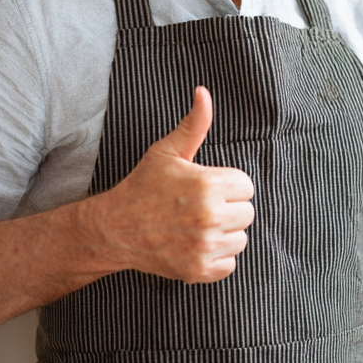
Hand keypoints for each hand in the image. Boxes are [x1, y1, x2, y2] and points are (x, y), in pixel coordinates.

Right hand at [82, 86, 254, 283]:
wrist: (115, 229)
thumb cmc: (143, 187)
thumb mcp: (168, 152)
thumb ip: (194, 124)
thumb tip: (204, 92)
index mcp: (207, 185)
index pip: (246, 186)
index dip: (227, 185)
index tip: (205, 188)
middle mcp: (210, 217)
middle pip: (247, 213)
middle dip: (228, 209)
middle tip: (199, 208)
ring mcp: (205, 247)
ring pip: (241, 239)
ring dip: (224, 234)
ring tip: (196, 226)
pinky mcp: (199, 271)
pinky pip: (229, 264)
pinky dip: (216, 258)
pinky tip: (195, 245)